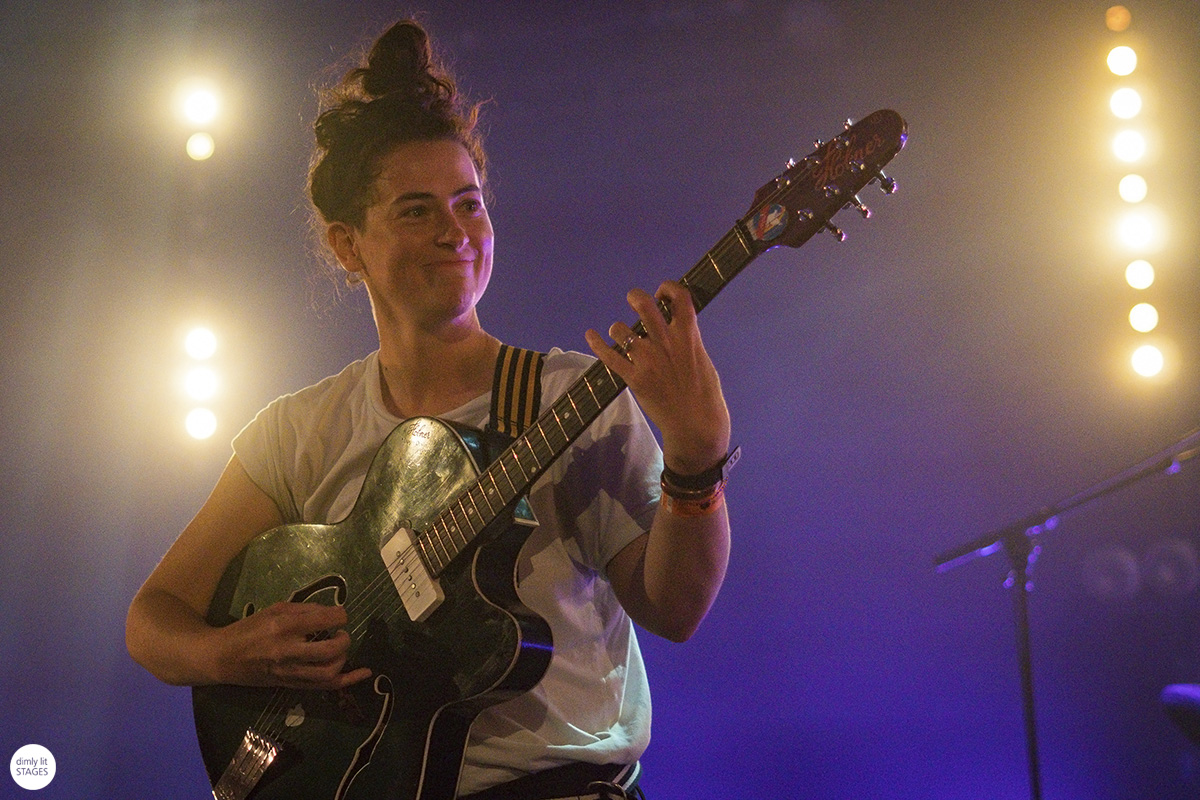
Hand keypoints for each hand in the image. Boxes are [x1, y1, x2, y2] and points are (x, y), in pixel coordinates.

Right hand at [215, 601, 371, 689]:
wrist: (221, 658)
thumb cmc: (248, 629)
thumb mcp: (274, 609)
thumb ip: (304, 609)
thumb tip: (332, 612)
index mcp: (284, 627)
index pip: (324, 620)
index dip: (340, 615)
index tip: (340, 615)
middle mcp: (288, 651)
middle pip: (330, 650)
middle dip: (344, 640)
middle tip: (342, 633)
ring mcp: (289, 672)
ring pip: (329, 672)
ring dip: (344, 659)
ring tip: (341, 648)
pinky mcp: (290, 685)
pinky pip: (323, 687)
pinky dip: (347, 681)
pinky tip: (364, 674)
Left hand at [585, 280, 730, 474]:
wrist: (696, 425)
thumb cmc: (706, 395)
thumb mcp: (703, 360)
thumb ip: (688, 341)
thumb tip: (677, 329)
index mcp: (688, 336)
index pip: (679, 297)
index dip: (668, 288)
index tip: (662, 293)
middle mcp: (666, 342)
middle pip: (643, 305)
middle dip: (636, 297)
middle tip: (634, 301)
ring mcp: (648, 360)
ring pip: (620, 329)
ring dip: (619, 329)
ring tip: (622, 335)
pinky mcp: (634, 379)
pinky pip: (609, 357)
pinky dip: (597, 344)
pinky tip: (591, 335)